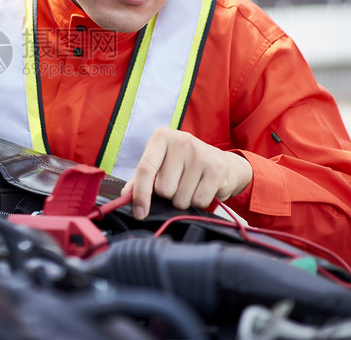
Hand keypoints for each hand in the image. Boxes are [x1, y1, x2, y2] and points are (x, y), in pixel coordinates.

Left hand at [122, 128, 251, 219]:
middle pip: (163, 189)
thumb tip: (126, 195)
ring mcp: (200, 153)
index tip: (139, 213)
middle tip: (179, 185)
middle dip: (169, 196)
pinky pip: (199, 201)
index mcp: (161, 137)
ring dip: (184, 200)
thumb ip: (141, 179)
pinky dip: (200, 202)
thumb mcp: (162, 165)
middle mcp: (181, 141)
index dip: (140, 195)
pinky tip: (204, 189)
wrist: (224, 164)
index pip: (145, 170)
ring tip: (192, 186)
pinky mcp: (216, 168)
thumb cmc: (186, 166)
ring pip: (180, 198)